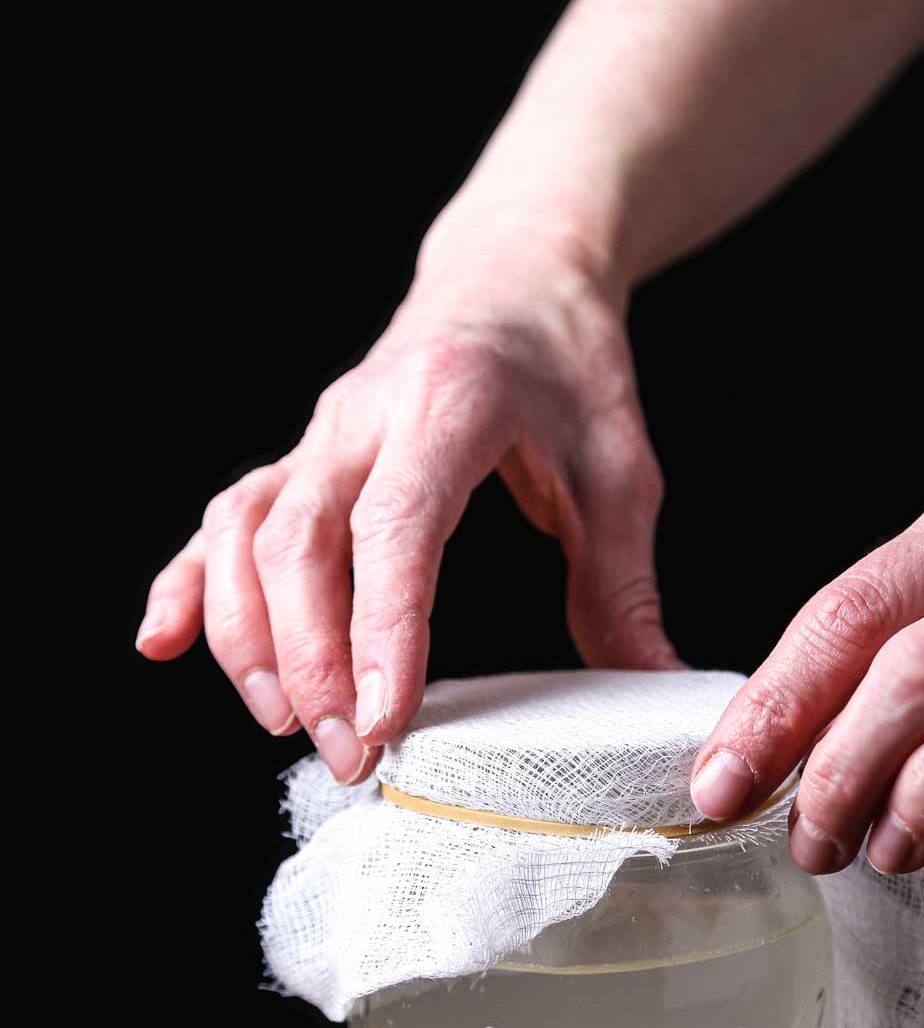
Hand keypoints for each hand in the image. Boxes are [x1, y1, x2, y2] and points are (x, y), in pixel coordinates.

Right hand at [136, 220, 677, 781]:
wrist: (516, 274)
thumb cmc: (570, 367)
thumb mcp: (620, 467)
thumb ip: (623, 581)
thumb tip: (655, 683)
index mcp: (451, 404)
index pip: (397, 527)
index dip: (382, 628)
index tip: (386, 717)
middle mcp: (363, 415)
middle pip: (298, 540)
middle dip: (310, 658)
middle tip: (348, 752)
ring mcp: (318, 435)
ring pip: (243, 532)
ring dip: (248, 634)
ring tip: (284, 723)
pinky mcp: (299, 458)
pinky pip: (224, 519)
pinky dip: (189, 581)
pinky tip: (163, 641)